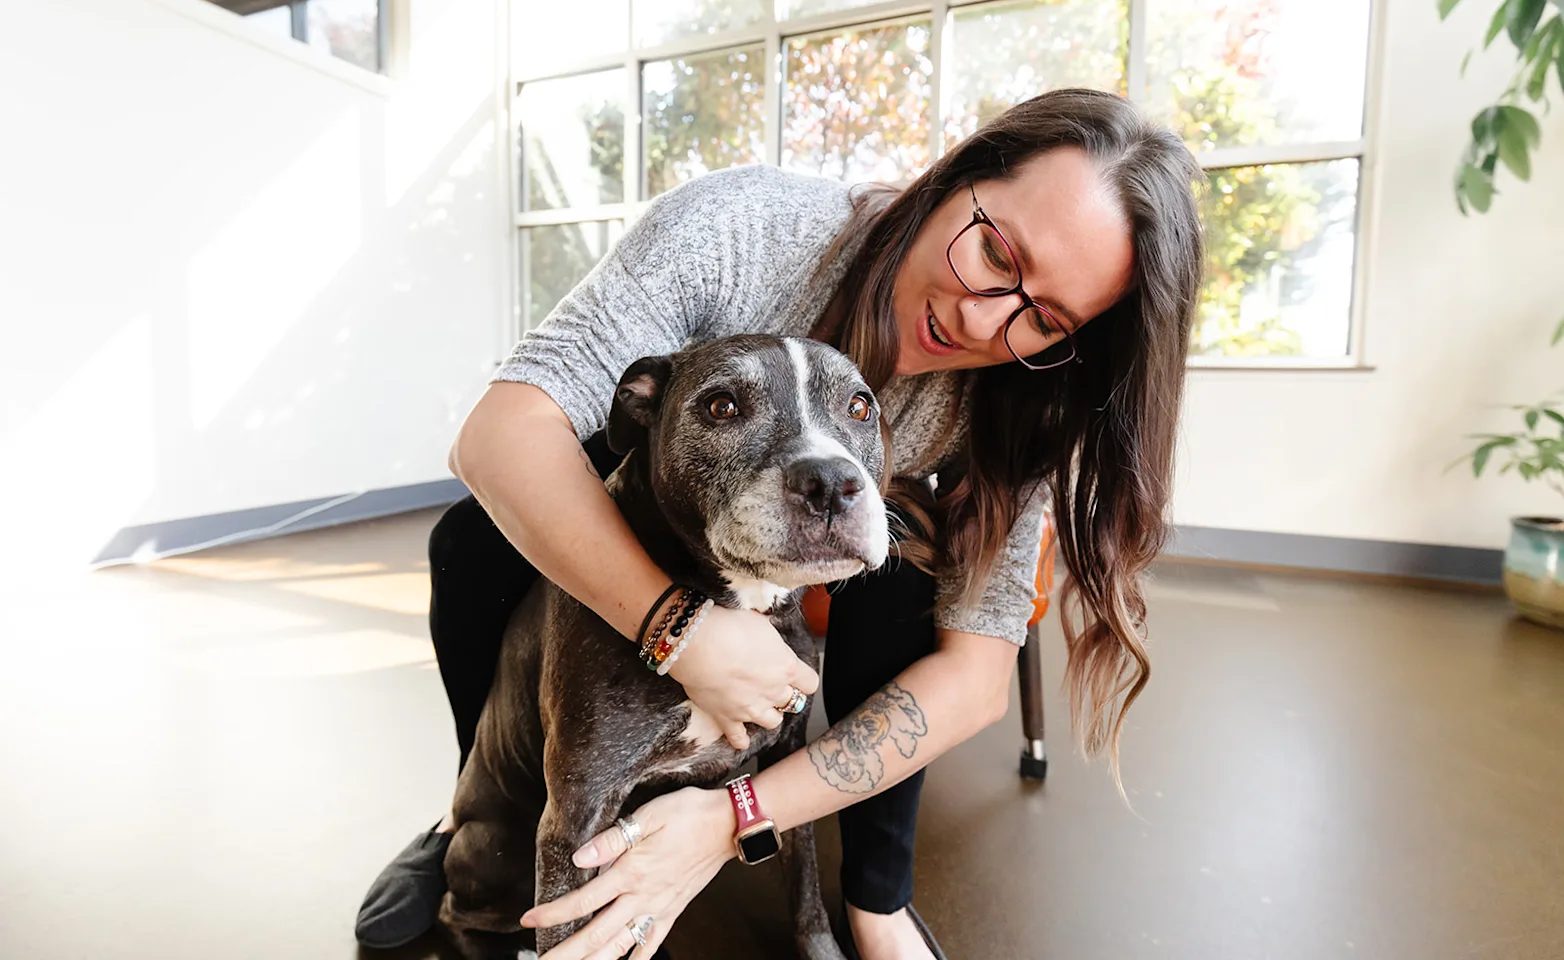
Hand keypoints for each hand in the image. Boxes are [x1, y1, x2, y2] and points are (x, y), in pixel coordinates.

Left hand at [520, 787, 732, 959]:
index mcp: (632, 872)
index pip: (584, 900)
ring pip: (620, 946)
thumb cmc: (689, 813)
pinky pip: (651, 943)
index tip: (528, 920)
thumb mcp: (650, 815)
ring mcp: (659, 908)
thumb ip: (614, 839)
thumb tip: (581, 857)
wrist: (730, 824)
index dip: (553, 913)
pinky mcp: (673, 910)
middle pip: (596, 934)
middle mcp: (643, 897)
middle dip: (566, 952)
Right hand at [667, 605, 818, 749]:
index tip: (797, 674)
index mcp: (787, 668)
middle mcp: (774, 692)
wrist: (699, 644)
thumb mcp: (761, 622)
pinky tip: (741, 739)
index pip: (810, 683)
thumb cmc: (730, 627)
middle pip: (793, 702)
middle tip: (771, 684)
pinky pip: (739, 738)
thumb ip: (770, 638)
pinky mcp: (727, 718)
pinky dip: (740, 739)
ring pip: (772, 722)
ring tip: (760, 705)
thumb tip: (769, 636)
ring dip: (769, 715)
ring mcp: (751, 708)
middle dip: (784, 694)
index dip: (804, 679)